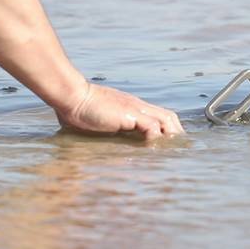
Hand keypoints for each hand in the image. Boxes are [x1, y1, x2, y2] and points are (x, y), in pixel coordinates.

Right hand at [55, 82, 184, 140]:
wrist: (72, 96)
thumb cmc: (78, 109)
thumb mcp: (99, 121)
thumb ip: (107, 129)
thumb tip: (104, 141)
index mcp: (132, 107)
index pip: (160, 115)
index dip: (168, 129)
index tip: (170, 144)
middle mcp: (137, 106)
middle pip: (169, 116)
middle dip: (176, 133)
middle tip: (177, 150)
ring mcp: (135, 108)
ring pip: (166, 119)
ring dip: (171, 136)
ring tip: (170, 152)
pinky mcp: (130, 114)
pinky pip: (152, 126)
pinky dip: (156, 138)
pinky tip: (152, 148)